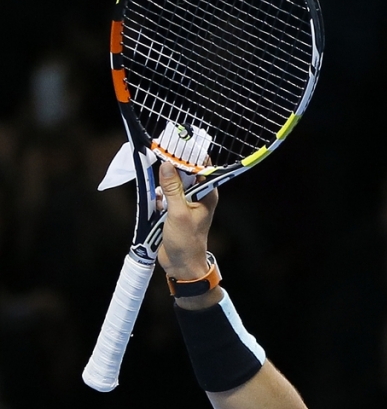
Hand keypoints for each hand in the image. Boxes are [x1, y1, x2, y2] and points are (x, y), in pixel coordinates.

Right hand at [156, 161, 217, 279]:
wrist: (181, 264)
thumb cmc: (186, 241)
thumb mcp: (178, 212)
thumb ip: (172, 188)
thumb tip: (167, 165)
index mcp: (207, 193)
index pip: (201, 166)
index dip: (189, 155)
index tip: (174, 144)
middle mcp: (198, 195)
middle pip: (185, 172)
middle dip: (171, 167)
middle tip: (157, 157)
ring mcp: (186, 202)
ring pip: (172, 182)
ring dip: (163, 183)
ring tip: (158, 190)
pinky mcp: (174, 209)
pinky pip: (165, 194)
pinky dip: (159, 195)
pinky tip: (156, 204)